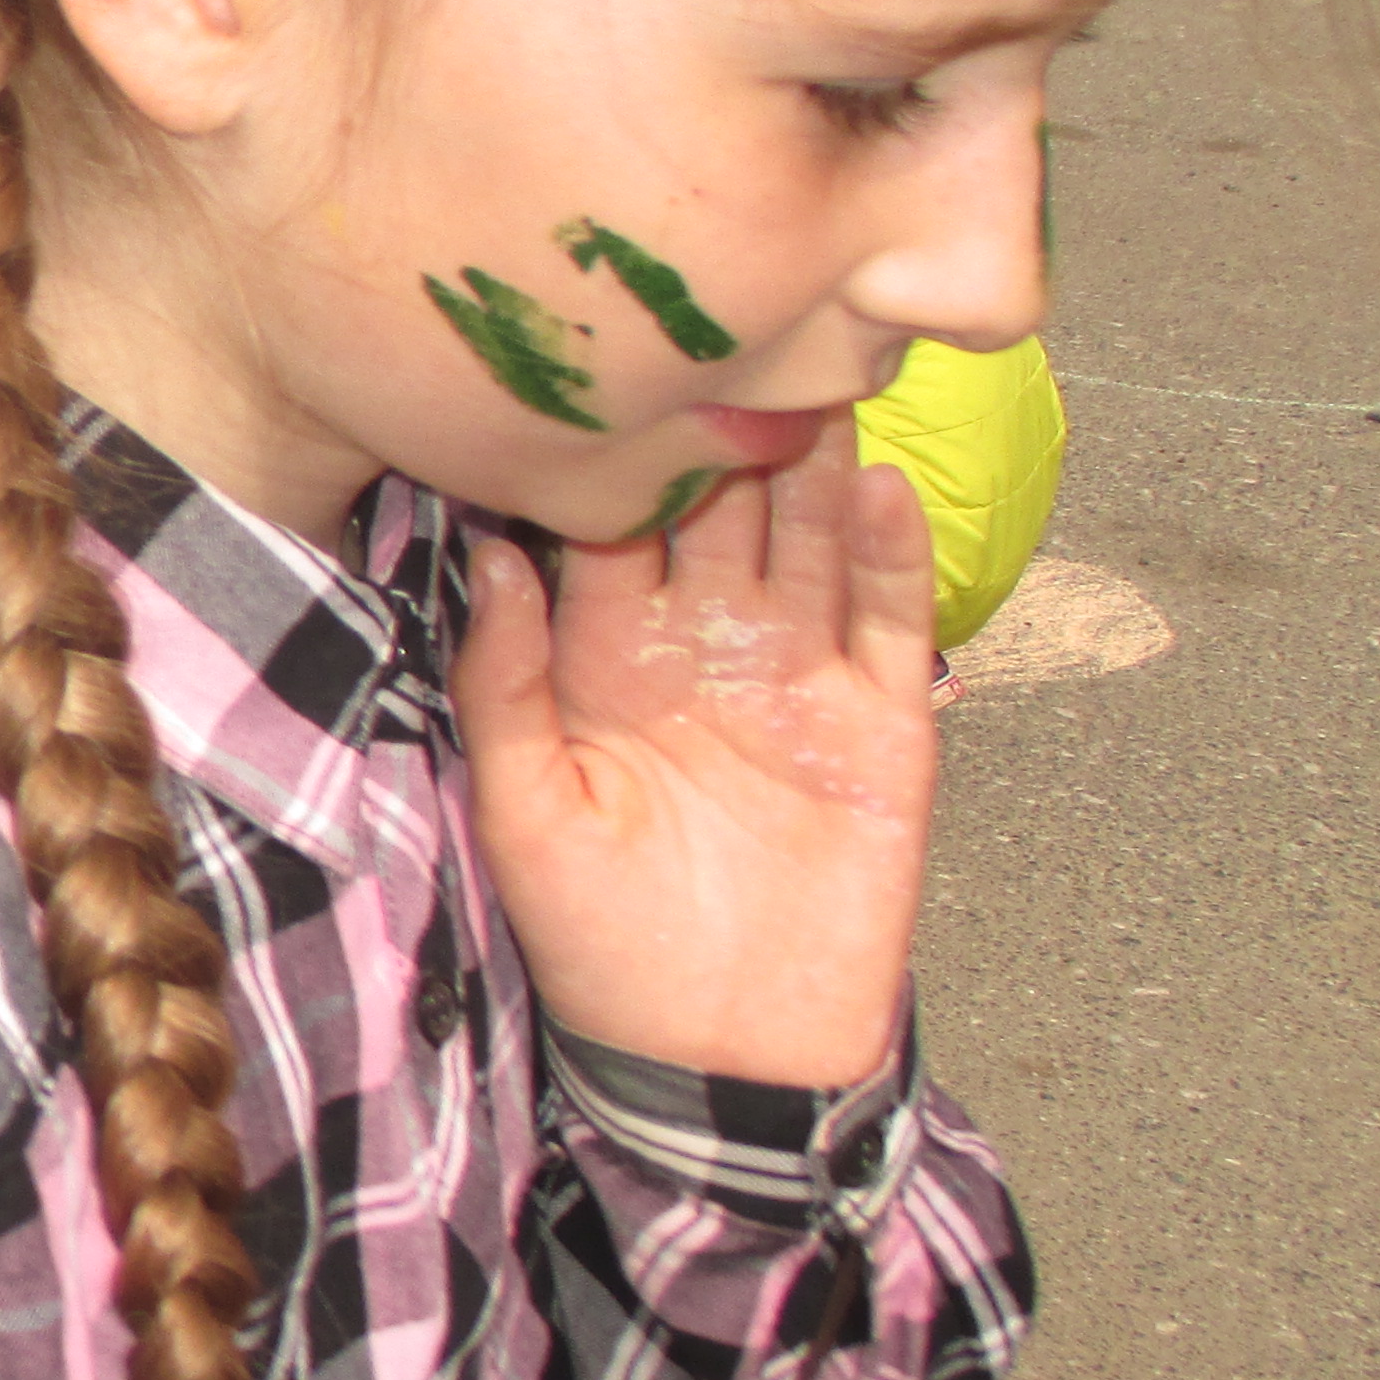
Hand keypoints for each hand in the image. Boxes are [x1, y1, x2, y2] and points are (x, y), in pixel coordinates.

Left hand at [455, 425, 936, 1088]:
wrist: (721, 1051)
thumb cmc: (598, 942)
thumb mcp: (524, 809)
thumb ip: (506, 682)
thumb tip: (489, 554)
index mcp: (608, 658)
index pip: (607, 527)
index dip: (604, 455)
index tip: (590, 365)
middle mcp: (706, 646)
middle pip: (719, 508)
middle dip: (721, 424)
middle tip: (718, 328)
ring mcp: (799, 676)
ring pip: (807, 537)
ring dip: (813, 460)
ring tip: (809, 372)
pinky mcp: (882, 721)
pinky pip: (889, 618)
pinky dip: (890, 550)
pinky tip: (879, 485)